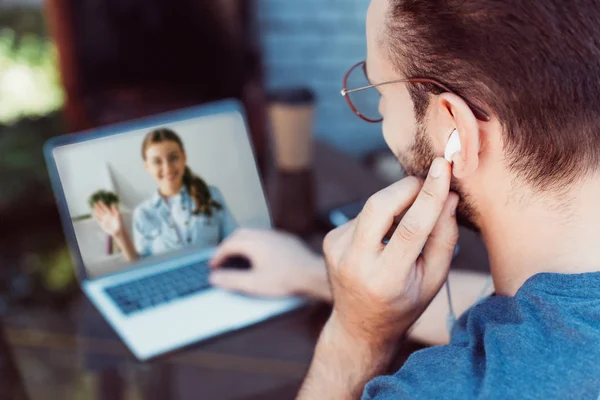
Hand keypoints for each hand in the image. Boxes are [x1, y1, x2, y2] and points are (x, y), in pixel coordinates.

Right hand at [93, 201, 124, 236]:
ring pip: (99, 214)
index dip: (102, 204)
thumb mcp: (119, 216)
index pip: (105, 208)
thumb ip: (115, 210)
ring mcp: (104, 220)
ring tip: (93, 207)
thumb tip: (113, 204)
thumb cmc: (120, 223)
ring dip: (96, 211)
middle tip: (94, 203)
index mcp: (111, 213)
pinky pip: (98, 220)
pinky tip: (94, 215)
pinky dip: (96, 217)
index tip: (99, 201)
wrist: (118, 231)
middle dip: (98, 207)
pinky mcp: (102, 224)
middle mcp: (107, 216)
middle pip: (101, 210)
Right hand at [209, 229, 326, 298]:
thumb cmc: (286, 279)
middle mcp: (263, 234)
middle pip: (238, 235)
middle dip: (227, 246)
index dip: (218, 255)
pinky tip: (258, 255)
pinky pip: (264, 236)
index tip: (213, 265)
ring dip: (241, 243)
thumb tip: (214, 278)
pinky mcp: (285, 239)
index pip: (228, 245)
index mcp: (253, 243)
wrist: (312, 274)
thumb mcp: (254, 284)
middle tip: (222, 258)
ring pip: (252, 233)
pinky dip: (254, 243)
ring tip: (237, 256)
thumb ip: (231, 280)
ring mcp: (276, 235)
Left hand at [323, 157, 458, 345]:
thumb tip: (449, 195)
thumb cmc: (404, 302)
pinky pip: (363, 214)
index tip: (442, 167)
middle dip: (407, 186)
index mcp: (385, 279)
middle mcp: (354, 263)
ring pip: (372, 206)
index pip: (410, 228)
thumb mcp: (434, 279)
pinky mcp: (330, 239)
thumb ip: (445, 238)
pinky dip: (382, 215)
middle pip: (379, 206)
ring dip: (396, 203)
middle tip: (430, 181)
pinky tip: (386, 234)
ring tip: (409, 221)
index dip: (429, 195)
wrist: (359, 325)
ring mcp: (336, 249)